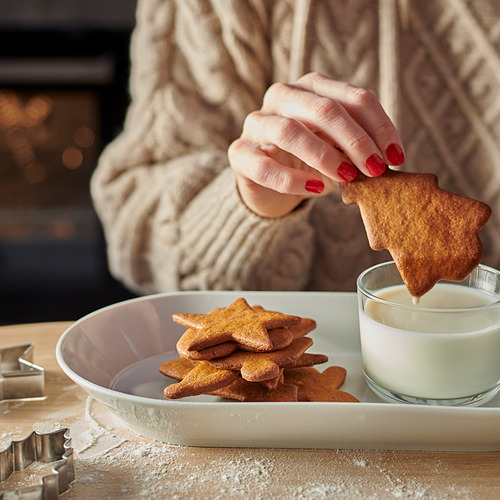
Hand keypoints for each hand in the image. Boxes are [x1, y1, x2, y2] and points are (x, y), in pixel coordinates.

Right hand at [228, 73, 404, 217]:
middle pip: (323, 110)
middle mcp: (282, 96)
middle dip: (355, 140)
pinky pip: (265, 166)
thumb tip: (386, 159)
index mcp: (312, 87)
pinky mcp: (240, 152)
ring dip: (325, 156)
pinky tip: (314, 190)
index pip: (354, 98)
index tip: (396, 158)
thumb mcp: (337, 148)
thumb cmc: (308, 160)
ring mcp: (257, 123)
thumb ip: (356, 147)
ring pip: (290, 131)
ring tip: (348, 178)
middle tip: (376, 169)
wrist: (266, 180)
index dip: (380, 127)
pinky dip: (293, 179)